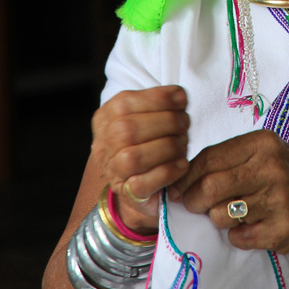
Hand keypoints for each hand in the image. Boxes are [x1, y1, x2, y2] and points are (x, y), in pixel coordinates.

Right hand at [90, 85, 190, 229]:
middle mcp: (104, 144)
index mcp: (106, 117)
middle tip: (185, 124)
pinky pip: (142, 184)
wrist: (138, 181)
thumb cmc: (146, 140)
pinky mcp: (127, 193)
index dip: (157, 99)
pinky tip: (182, 164)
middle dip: (166, 123)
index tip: (182, 100)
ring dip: (167, 147)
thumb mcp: (146, 113)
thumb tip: (178, 96)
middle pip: (129, 130)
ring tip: (183, 143)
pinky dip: (167, 172)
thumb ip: (159, 101)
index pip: (125, 104)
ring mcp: (112, 170)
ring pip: (133, 158)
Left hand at [168, 129, 288, 257]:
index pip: (209, 158)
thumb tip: (178, 181)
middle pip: (210, 187)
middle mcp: (273, 168)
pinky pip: (239, 238)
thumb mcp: (262, 154)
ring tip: (233, 214)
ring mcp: (280, 200)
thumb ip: (226, 161)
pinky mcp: (283, 230)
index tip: (176, 189)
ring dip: (218, 219)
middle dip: (193, 201)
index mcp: (264, 143)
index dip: (186, 177)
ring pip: (221, 215)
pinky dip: (238, 236)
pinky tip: (252, 227)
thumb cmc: (287, 176)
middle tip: (193, 206)